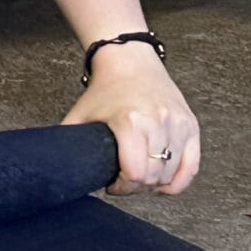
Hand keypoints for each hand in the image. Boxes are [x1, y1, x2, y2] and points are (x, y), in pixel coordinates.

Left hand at [66, 50, 200, 194]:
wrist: (132, 63)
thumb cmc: (105, 91)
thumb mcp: (80, 116)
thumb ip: (69, 144)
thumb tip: (59, 169)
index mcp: (130, 121)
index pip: (135, 173)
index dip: (122, 187)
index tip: (111, 184)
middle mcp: (159, 122)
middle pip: (153, 177)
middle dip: (135, 186)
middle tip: (123, 180)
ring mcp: (178, 124)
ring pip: (172, 174)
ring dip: (155, 184)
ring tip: (139, 176)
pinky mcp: (191, 126)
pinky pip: (192, 166)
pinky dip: (178, 180)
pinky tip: (163, 180)